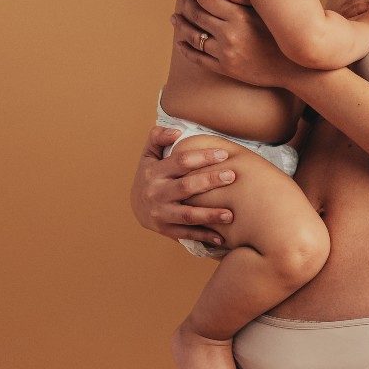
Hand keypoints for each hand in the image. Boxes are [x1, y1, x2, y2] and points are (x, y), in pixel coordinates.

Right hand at [130, 125, 236, 246]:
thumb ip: (158, 137)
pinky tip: (222, 237)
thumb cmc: (150, 174)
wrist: (136, 205)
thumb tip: (177, 131)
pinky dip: (204, 236)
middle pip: (186, 186)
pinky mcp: (164, 229)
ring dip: (209, 215)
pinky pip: (186, 234)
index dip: (203, 157)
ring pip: (187, 214)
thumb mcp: (149, 155)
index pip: (180, 162)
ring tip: (230, 214)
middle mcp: (156, 192)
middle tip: (232, 176)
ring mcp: (160, 213)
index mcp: (155, 172)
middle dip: (210, 181)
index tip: (224, 154)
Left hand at [173, 0, 295, 87]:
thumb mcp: (268, 12)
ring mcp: (226, 53)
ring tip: (175, 17)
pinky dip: (186, 49)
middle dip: (185, 3)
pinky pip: (199, 58)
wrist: (297, 68)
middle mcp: (230, 34)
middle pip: (197, 15)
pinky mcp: (226, 69)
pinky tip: (180, 42)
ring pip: (194, 36)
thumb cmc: (284, 35)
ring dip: (181, 25)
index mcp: (240, 17)